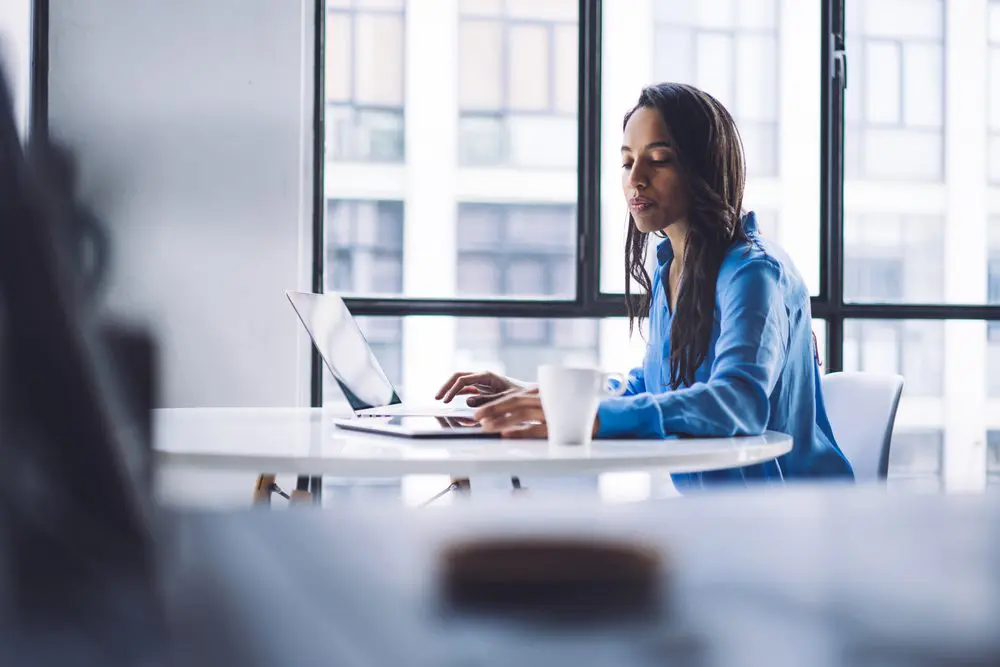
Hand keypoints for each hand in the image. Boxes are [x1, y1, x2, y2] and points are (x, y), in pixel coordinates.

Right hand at [436, 370, 523, 406]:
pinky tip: (450, 400)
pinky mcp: (482, 388)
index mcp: (486, 375)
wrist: (530, 394)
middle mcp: (482, 376)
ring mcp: (481, 381)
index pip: (463, 379)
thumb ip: (487, 400)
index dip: (452, 389)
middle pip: (458, 377)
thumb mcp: (505, 399)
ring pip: (460, 382)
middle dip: (446, 386)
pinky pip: (466, 388)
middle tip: (437, 398)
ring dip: (450, 389)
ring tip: (441, 400)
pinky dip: (457, 393)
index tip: (445, 401)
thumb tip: (467, 400)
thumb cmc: (520, 395)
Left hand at [473, 388, 600, 438]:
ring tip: (486, 427)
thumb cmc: (569, 413)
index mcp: (541, 394)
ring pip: (522, 414)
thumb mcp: (548, 404)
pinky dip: (520, 432)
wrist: (598, 420)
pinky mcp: (559, 427)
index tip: (478, 412)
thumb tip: (505, 414)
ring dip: (501, 420)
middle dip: (493, 410)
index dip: (494, 404)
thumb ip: (531, 405)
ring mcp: (553, 412)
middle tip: (476, 418)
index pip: (513, 396)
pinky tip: (506, 435)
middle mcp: (546, 400)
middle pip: (515, 402)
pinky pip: (536, 429)